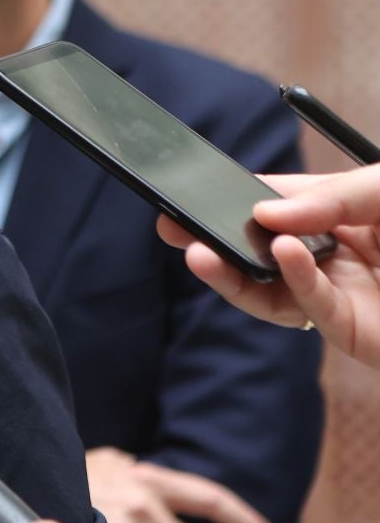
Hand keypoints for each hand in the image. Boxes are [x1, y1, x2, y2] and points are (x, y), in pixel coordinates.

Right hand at [157, 167, 379, 367]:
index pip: (275, 205)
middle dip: (210, 241)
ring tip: (202, 251)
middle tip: (171, 227)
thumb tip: (266, 211)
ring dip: (229, 272)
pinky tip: (283, 253)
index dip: (234, 198)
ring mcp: (337, 298)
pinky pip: (310, 306)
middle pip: (256, 253)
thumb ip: (333, 195)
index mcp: (341, 219)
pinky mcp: (350, 332)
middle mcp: (332, 260)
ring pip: (266, 291)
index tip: (196, 190)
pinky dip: (291, 279)